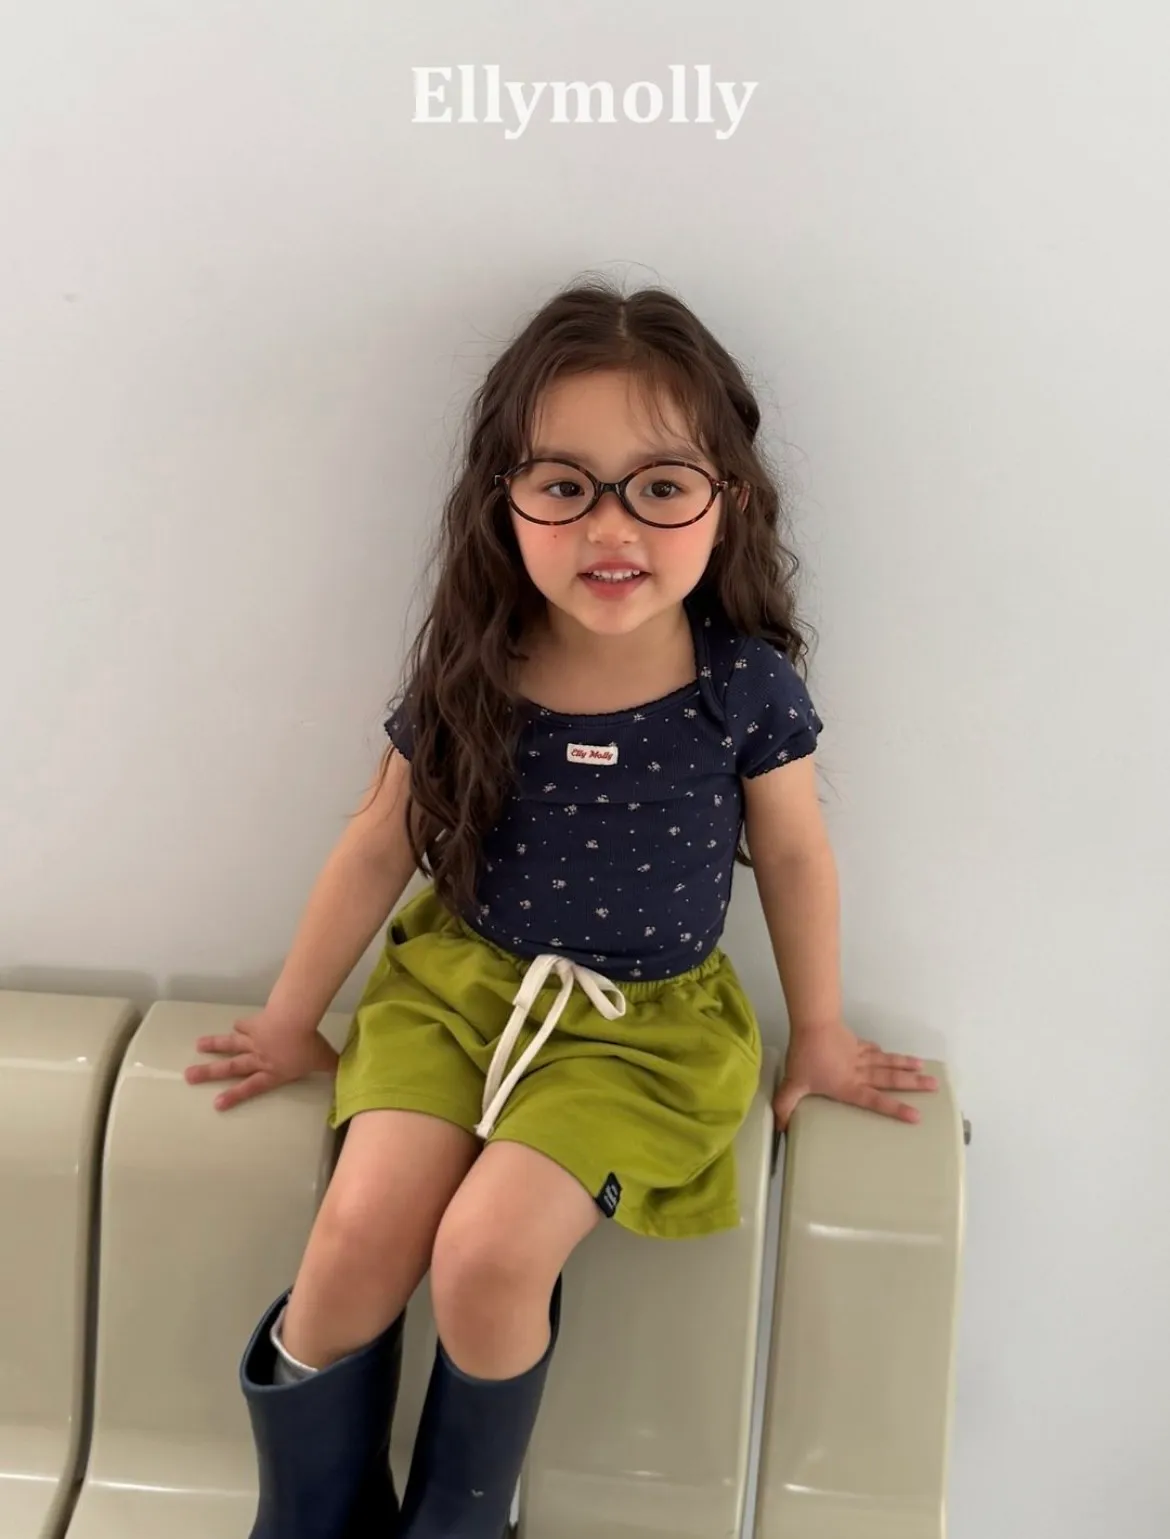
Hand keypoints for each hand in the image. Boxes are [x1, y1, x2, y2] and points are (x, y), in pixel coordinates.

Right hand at [183, 1006, 339, 1111]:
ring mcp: (253, 1040)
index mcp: (273, 1071)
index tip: (216, 1103)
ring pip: (230, 1045)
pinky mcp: (254, 1023)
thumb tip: (348, 1083)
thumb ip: (333, 1072)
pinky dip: (240, 1026)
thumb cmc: (309, 1044)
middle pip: (230, 1068)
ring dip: (213, 1046)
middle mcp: (258, 1058)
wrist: (295, 1019)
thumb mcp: (326, 1062)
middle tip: (189, 1076)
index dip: (234, 1097)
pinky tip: (234, 1025)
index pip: (252, 1088)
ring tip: (197, 1046)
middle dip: (209, 1073)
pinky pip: (245, 1025)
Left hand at [772, 1019, 938, 1130]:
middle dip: (913, 1085)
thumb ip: (786, 1105)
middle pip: (890, 1079)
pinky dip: (882, 1052)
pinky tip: (887, 1053)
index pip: (875, 1101)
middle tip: (934, 1086)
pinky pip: (872, 1049)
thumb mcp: (793, 1084)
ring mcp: (859, 1056)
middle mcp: (859, 1072)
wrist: (813, 1023)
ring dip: (906, 1066)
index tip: (916, 1116)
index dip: (895, 1109)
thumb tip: (779, 1128)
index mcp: (848, 1086)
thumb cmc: (805, 1056)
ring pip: (887, 1062)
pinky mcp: (855, 1043)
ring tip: (925, 1069)